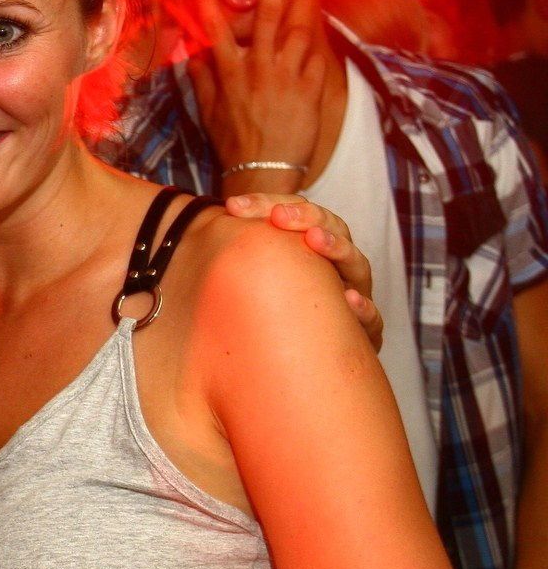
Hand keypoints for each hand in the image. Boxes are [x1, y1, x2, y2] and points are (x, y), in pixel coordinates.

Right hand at [188, 0, 326, 195]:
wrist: (263, 171)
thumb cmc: (233, 142)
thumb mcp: (208, 112)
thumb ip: (200, 79)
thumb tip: (189, 54)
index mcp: (231, 72)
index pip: (216, 28)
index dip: (207, 0)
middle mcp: (259, 68)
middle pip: (266, 15)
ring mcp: (287, 76)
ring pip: (297, 28)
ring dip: (302, 1)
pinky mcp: (310, 88)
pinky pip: (317, 56)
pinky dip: (318, 42)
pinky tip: (319, 27)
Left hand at [224, 192, 383, 351]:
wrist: (307, 364)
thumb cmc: (275, 313)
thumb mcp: (255, 282)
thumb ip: (236, 257)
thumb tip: (197, 230)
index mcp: (312, 247)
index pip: (295, 215)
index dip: (267, 204)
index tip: (233, 205)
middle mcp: (336, 266)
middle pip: (330, 228)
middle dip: (306, 217)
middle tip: (278, 215)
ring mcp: (355, 295)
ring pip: (356, 265)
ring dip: (337, 248)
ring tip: (315, 239)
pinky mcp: (365, 333)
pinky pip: (371, 319)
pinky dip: (363, 309)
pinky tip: (350, 301)